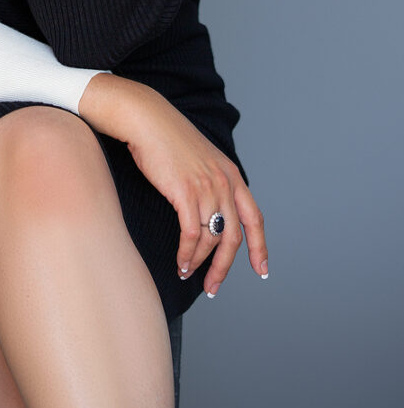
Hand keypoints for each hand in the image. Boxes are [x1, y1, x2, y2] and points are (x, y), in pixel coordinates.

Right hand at [121, 82, 268, 295]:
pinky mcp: (185, 193)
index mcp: (232, 175)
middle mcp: (224, 183)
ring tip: (187, 272)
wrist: (147, 119)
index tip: (261, 270)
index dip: (260, 247)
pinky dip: (186, 254)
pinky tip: (180, 262)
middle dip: (224, 267)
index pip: (254, 218)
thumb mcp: (200, 159)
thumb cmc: (167, 139)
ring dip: (199, 262)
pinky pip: (191, 235)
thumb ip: (212, 183)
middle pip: (234, 237)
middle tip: (214, 287)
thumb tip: (210, 213)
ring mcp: (207, 188)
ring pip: (211, 239)